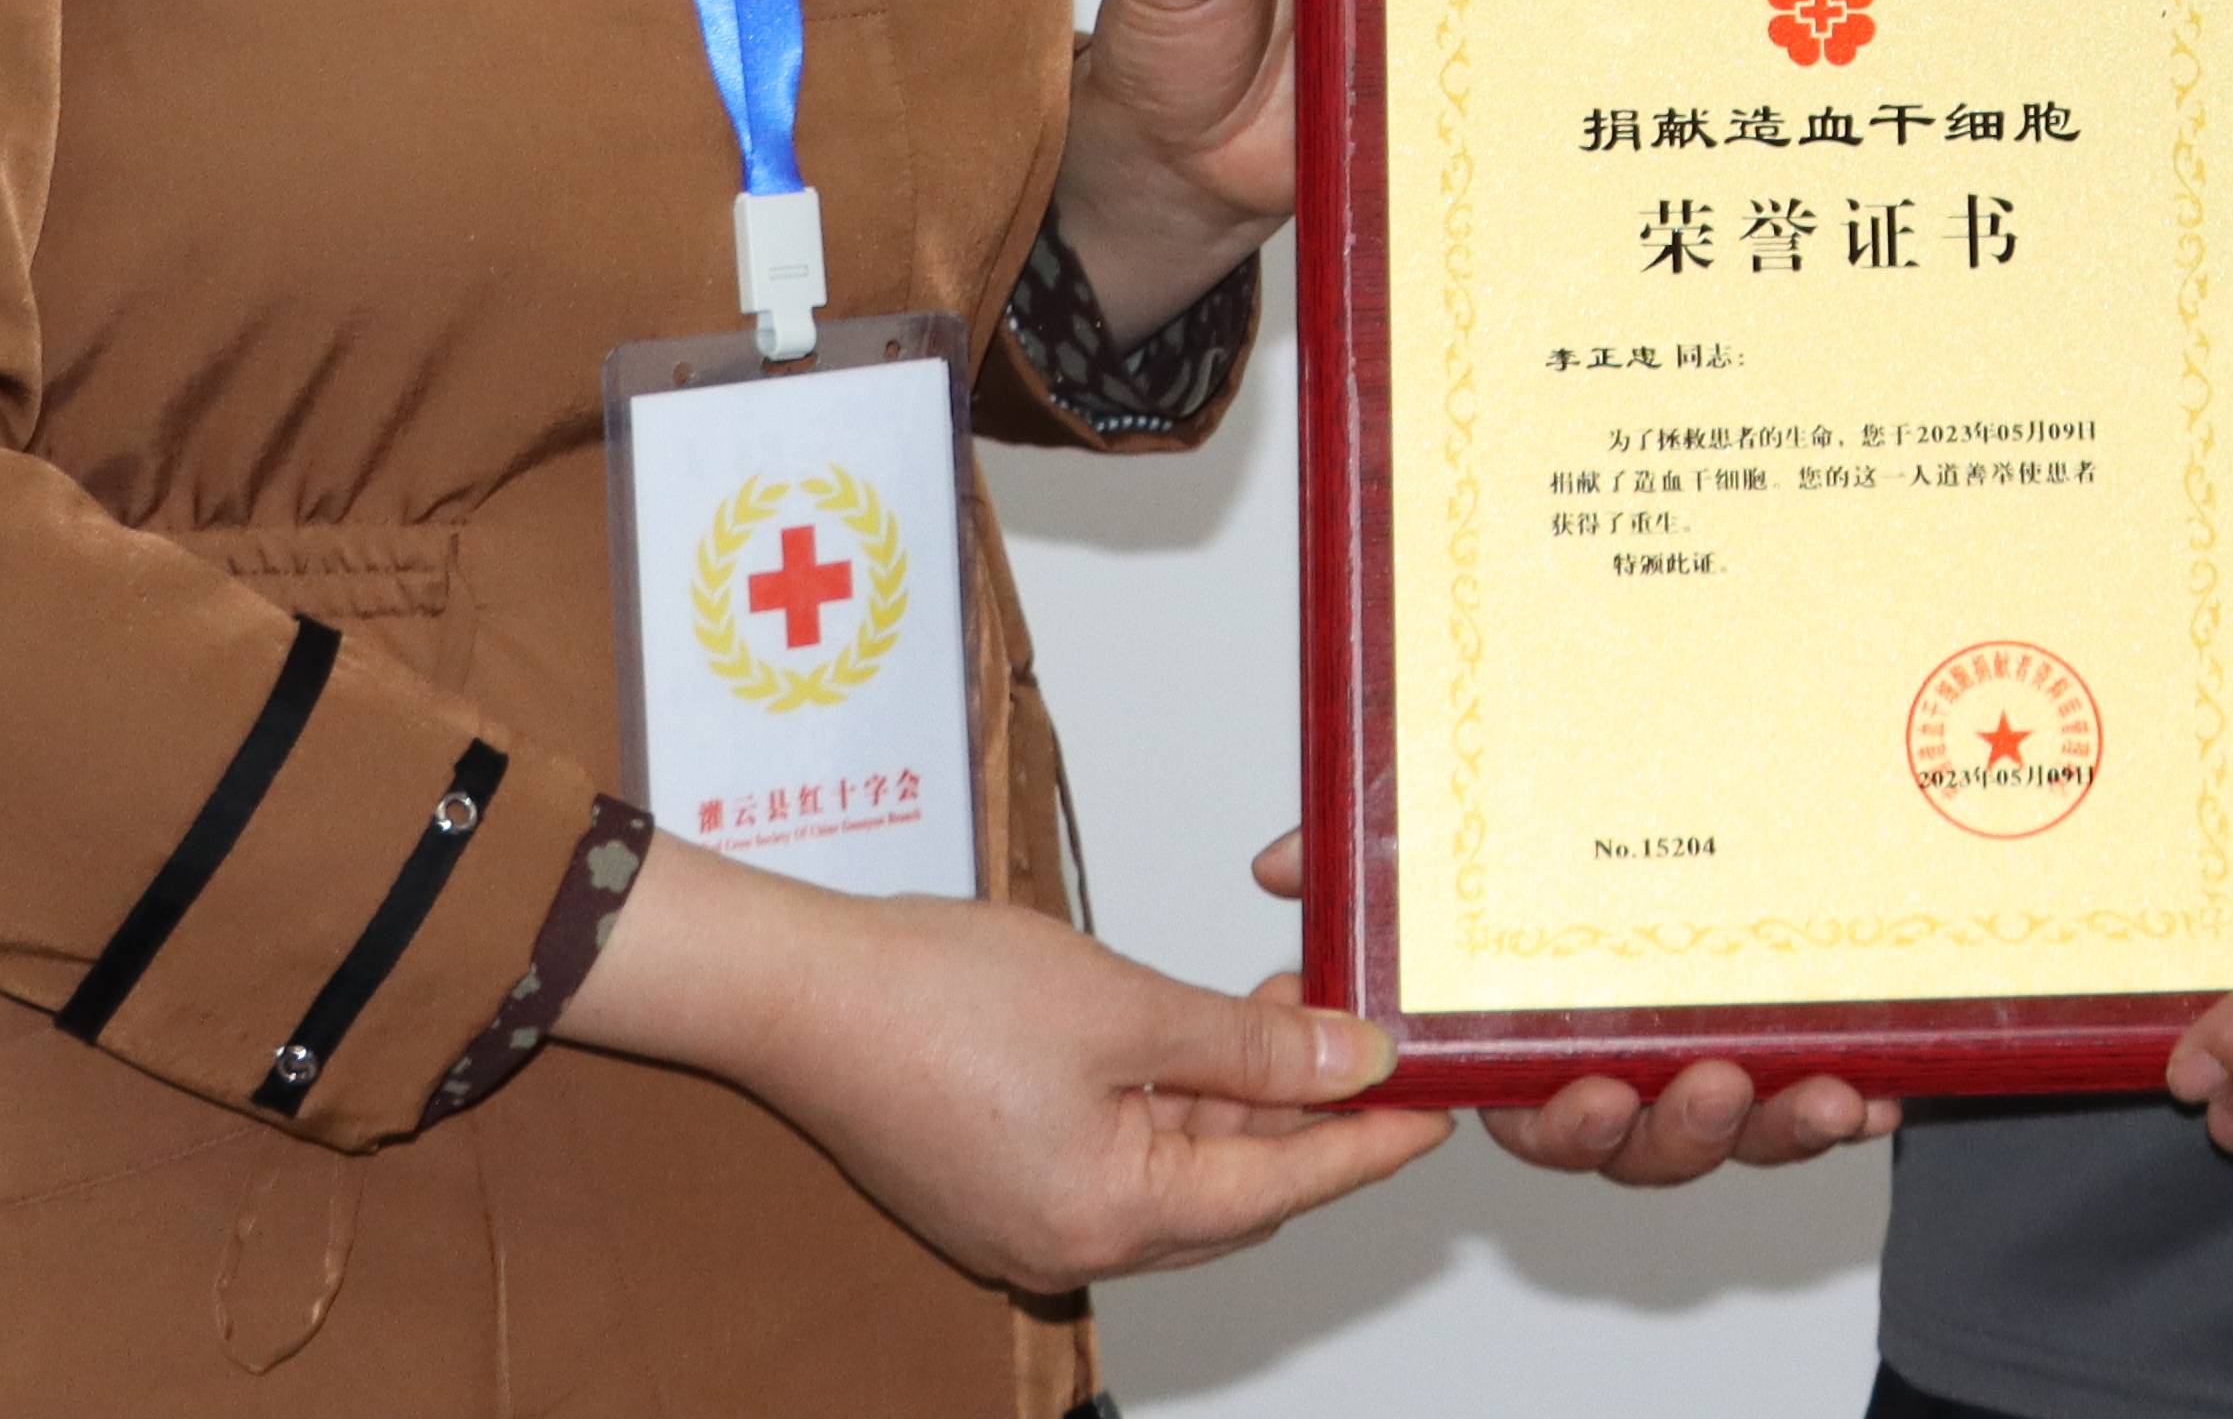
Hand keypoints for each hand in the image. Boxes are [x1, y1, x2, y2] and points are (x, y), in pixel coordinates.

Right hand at [569, 843, 1441, 1289]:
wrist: (796, 989)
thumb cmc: (934, 997)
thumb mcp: (1126, 1008)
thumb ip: (1251, 1046)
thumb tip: (1353, 1062)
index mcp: (1108, 1220)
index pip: (1282, 1188)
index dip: (1369, 1141)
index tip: (1437, 1108)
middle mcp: (1069, 1243)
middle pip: (1232, 1192)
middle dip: (1306, 1117)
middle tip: (1373, 1046)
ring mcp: (1026, 1219)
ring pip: (1176, 1171)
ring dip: (1238, 1100)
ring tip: (1291, 1010)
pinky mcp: (996, 1182)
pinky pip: (1118, 1155)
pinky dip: (1171, 1101)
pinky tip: (1200, 1033)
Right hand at [1239, 829, 1887, 1178]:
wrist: (1719, 829)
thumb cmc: (1565, 854)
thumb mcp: (1459, 849)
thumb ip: (1379, 859)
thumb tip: (1288, 861)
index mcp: (1537, 1045)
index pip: (1534, 1111)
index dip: (1563, 1120)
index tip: (1590, 1091)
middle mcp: (1623, 1071)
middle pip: (1638, 1145)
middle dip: (1672, 1133)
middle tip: (1707, 1087)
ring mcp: (1709, 1069)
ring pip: (1732, 1137)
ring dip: (1771, 1129)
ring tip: (1816, 1093)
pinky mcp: (1792, 1056)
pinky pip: (1818, 1107)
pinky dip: (1852, 1106)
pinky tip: (1883, 1092)